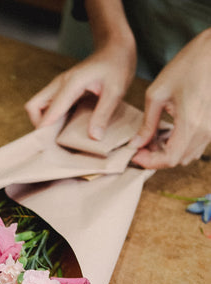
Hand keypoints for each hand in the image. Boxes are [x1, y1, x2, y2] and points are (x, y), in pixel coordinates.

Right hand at [25, 41, 135, 139]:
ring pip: (38, 107)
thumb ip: (103, 114)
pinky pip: (48, 106)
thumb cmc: (117, 66)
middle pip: (33, 107)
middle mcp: (59, 84)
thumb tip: (94, 137)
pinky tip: (65, 129)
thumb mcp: (116, 91)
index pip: (48, 111)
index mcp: (70, 84)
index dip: (45, 131)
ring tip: (59, 138)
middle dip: (39, 126)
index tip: (48, 148)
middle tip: (54, 142)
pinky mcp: (62, 90)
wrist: (116, 48)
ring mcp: (59, 86)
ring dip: (45, 123)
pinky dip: (51, 119)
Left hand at [131, 28, 210, 168]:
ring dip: (168, 152)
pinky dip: (180, 144)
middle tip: (141, 146)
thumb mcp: (157, 93)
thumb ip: (147, 123)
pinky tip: (168, 132)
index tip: (136, 155)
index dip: (150, 162)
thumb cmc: (188, 65)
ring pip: (188, 155)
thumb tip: (136, 143)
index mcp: (191, 124)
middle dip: (156, 157)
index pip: (169, 159)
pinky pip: (196, 145)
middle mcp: (206, 131)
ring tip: (153, 138)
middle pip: (178, 160)